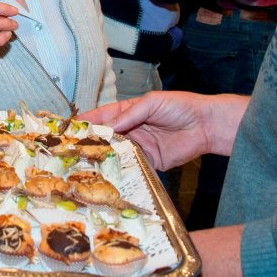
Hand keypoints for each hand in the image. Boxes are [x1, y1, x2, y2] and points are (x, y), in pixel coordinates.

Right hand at [83, 91, 246, 169]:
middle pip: (107, 137)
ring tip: (86, 163)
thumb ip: (129, 115)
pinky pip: (133, 166)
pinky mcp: (150, 162)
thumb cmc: (179, 106)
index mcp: (129, 111)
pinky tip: (110, 173)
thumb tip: (108, 126)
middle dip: (92, 142)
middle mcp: (131, 129)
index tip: (70, 128)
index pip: (104, 116)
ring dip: (104, 157)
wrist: (206, 125)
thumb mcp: (151, 103)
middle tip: (73, 150)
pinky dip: (122, 169)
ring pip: (117, 153)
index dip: (88, 121)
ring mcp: (139, 146)